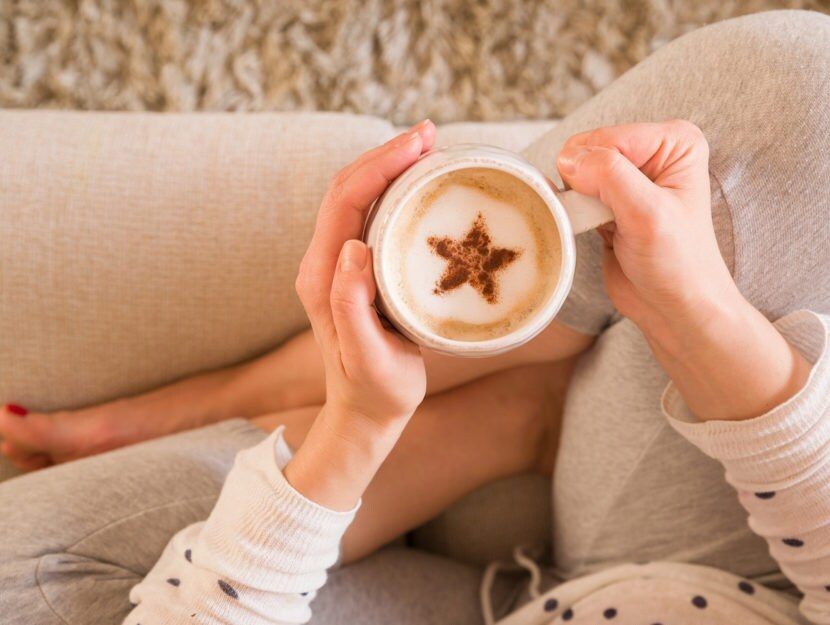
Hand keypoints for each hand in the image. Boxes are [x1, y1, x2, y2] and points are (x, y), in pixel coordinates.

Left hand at [286, 122, 435, 509]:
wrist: (364, 412)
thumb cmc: (376, 391)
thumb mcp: (369, 357)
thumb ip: (352, 306)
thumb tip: (355, 246)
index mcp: (323, 278)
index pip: (345, 202)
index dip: (380, 165)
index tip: (420, 144)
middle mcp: (323, 263)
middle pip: (347, 189)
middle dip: (385, 155)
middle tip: (430, 134)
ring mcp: (335, 265)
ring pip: (356, 197)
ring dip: (388, 166)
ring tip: (428, 148)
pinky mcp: (352, 270)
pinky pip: (367, 216)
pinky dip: (392, 189)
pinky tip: (418, 182)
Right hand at [557, 120, 735, 340]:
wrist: (675, 309)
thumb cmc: (678, 264)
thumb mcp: (647, 214)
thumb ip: (608, 176)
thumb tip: (568, 158)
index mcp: (674, 141)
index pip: (607, 138)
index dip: (595, 171)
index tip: (611, 209)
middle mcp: (652, 153)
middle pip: (587, 150)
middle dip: (584, 184)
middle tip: (604, 218)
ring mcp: (629, 178)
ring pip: (576, 173)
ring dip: (577, 200)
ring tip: (600, 226)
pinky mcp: (609, 203)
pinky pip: (574, 195)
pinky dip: (573, 211)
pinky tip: (590, 229)